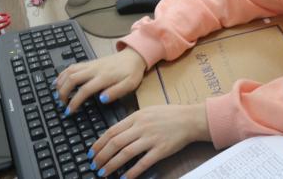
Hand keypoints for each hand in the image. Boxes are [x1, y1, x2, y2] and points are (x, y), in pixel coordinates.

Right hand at [54, 47, 146, 113]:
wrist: (135, 55)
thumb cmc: (132, 72)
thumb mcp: (130, 84)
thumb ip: (116, 92)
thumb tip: (101, 99)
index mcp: (104, 77)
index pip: (84, 90)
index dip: (74, 102)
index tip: (69, 111)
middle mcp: (95, 69)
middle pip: (72, 79)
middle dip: (63, 92)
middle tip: (61, 104)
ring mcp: (91, 65)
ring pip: (70, 71)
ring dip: (61, 82)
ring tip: (56, 94)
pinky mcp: (90, 62)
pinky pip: (73, 66)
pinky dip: (63, 74)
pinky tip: (59, 81)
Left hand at [88, 104, 209, 177]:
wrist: (190, 119)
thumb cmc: (170, 114)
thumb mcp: (148, 111)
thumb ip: (132, 121)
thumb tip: (116, 133)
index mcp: (137, 117)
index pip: (112, 131)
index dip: (99, 143)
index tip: (92, 152)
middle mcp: (142, 127)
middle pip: (115, 143)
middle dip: (101, 156)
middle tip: (94, 165)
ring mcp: (151, 139)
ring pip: (125, 153)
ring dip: (112, 165)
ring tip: (103, 172)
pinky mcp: (161, 150)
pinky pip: (143, 163)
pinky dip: (132, 172)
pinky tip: (124, 178)